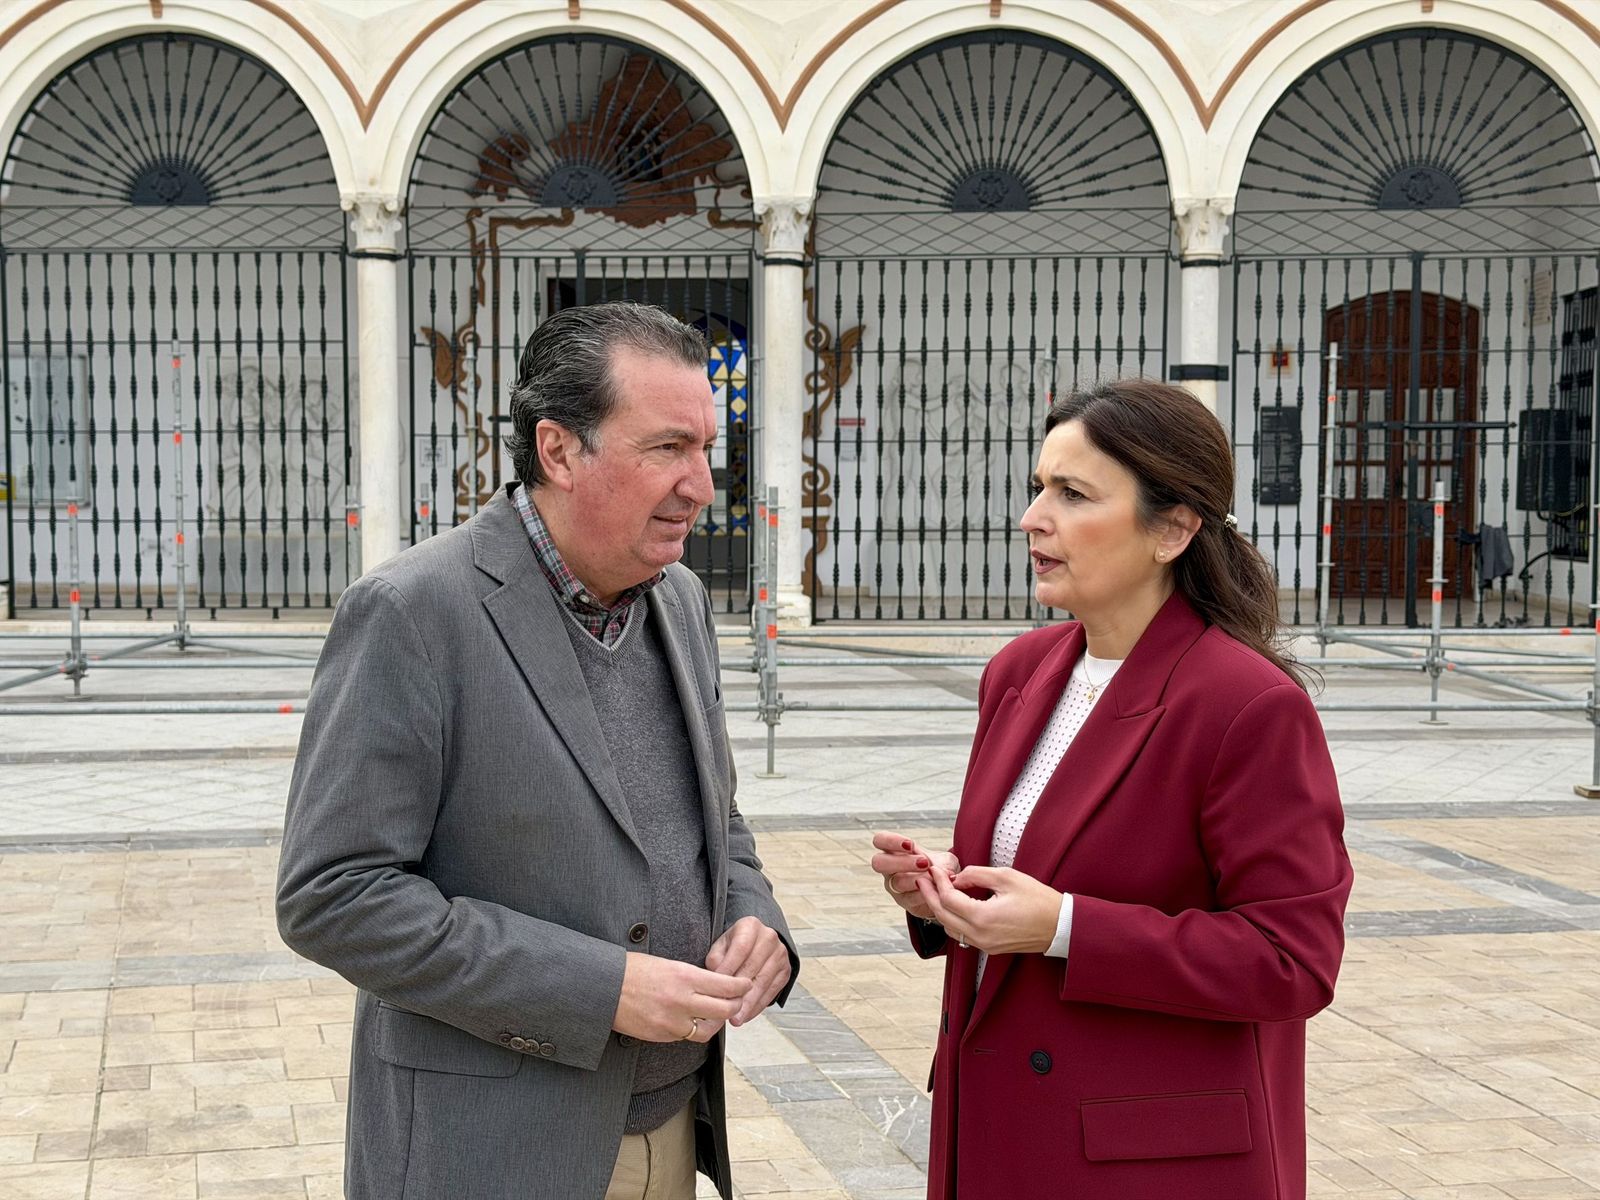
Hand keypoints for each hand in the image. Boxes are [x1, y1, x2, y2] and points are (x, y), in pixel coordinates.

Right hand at [613, 953, 752, 1043]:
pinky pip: (686, 1036)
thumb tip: (713, 982)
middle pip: (723, 1010)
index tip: (746, 984)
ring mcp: (671, 1022)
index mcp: (684, 976)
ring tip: (718, 1015)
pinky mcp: (661, 1036)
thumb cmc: (631, 970)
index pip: (725, 985)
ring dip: (716, 1023)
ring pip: (708, 1030)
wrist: (603, 988)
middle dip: (735, 1005)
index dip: (741, 986)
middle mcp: (681, 1000)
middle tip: (738, 1000)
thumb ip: (691, 975)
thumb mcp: (666, 963)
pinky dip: (694, 1030)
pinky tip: (694, 1021)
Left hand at [705, 916, 790, 1026]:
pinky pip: (772, 991)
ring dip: (749, 1003)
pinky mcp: (785, 971)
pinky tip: (747, 1015)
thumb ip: (716, 957)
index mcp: (751, 926)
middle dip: (738, 991)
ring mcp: (780, 955)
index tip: (717, 986)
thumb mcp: (721, 944)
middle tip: (725, 1009)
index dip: (729, 967)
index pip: (741, 947)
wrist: (755, 942)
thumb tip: (717, 975)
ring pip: (763, 982)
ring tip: (736, 1019)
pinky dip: (758, 1006)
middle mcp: (769, 938)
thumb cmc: (734, 944)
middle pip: (753, 967)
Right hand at [870, 831, 959, 920]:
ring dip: (916, 878)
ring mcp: (894, 886)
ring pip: (896, 882)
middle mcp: (889, 869)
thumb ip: (944, 863)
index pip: (880, 840)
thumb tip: (947, 873)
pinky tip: (935, 889)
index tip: (910, 844)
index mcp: (893, 850)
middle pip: (879, 863)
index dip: (890, 841)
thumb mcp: (944, 860)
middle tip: (924, 863)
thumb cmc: (939, 868)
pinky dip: (924, 893)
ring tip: (934, 877)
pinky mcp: (904, 901)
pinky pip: (909, 898)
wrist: (943, 889)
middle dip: (902, 862)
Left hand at [922, 864, 1062, 955]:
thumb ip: (976, 874)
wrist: (1060, 925)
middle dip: (930, 895)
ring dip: (940, 908)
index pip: (948, 899)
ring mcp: (984, 945)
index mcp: (983, 918)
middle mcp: (980, 936)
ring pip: (950, 927)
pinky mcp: (990, 948)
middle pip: (942, 915)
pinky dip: (953, 918)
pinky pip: (962, 934)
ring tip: (936, 889)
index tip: (934, 869)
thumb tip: (956, 877)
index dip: (937, 882)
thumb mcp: (1007, 877)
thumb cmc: (1037, 899)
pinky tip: (953, 904)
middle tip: (923, 879)